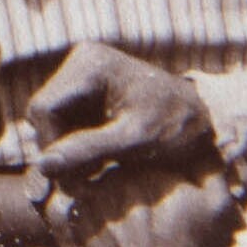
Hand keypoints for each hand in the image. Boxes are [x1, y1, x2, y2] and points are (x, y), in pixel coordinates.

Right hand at [9, 43, 223, 198]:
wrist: (203, 122)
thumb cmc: (177, 127)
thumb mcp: (135, 141)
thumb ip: (88, 150)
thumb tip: (43, 165)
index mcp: (91, 64)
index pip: (45, 109)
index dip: (52, 147)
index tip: (73, 180)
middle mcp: (81, 63)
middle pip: (43, 115)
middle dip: (59, 151)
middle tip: (82, 183)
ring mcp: (82, 78)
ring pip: (50, 124)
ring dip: (66, 153)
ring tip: (92, 175)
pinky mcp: (86, 96)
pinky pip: (63, 126)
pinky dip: (74, 149)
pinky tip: (95, 165)